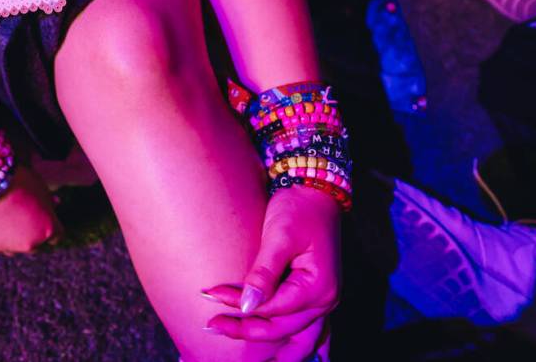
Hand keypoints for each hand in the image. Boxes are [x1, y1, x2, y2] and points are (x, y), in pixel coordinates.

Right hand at [0, 164, 63, 255]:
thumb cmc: (17, 177)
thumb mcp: (40, 186)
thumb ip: (48, 200)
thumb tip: (55, 203)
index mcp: (49, 229)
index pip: (57, 235)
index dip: (52, 225)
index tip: (47, 218)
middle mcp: (30, 243)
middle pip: (35, 244)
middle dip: (32, 233)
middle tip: (25, 218)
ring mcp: (8, 247)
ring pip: (14, 249)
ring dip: (13, 239)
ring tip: (7, 221)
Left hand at [202, 187, 340, 360]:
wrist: (315, 191)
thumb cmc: (298, 208)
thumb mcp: (279, 236)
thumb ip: (263, 272)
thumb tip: (246, 306)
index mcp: (318, 287)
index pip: (273, 308)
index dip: (241, 306)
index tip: (211, 295)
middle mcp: (325, 300)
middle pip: (280, 328)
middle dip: (244, 329)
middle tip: (210, 325)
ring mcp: (321, 300)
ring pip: (289, 332)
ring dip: (260, 337)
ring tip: (227, 333)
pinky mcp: (312, 294)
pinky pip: (297, 325)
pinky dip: (279, 334)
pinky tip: (265, 344)